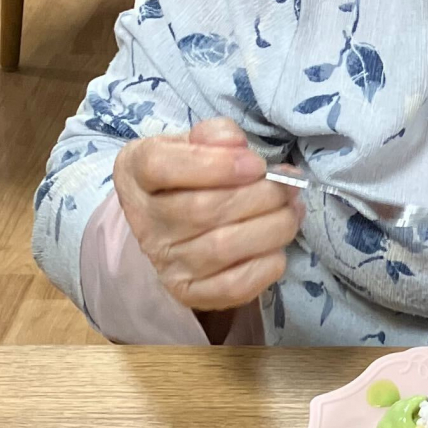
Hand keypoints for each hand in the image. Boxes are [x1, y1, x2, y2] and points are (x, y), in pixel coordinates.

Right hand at [112, 118, 302, 320]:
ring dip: (272, 227)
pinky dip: (266, 264)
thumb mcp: (196, 142)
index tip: (255, 164)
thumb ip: (216, 135)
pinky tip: (277, 245)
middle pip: (202, 210)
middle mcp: (144, 221)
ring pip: (223, 247)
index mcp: (136, 173)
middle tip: (288, 186)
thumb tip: (240, 148)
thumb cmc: (192, 174)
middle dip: (261, 195)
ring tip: (291, 211)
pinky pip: (233, 286)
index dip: (216, 165)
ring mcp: (165, 262)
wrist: (176, 221)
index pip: (161, 166)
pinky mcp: (188, 292)